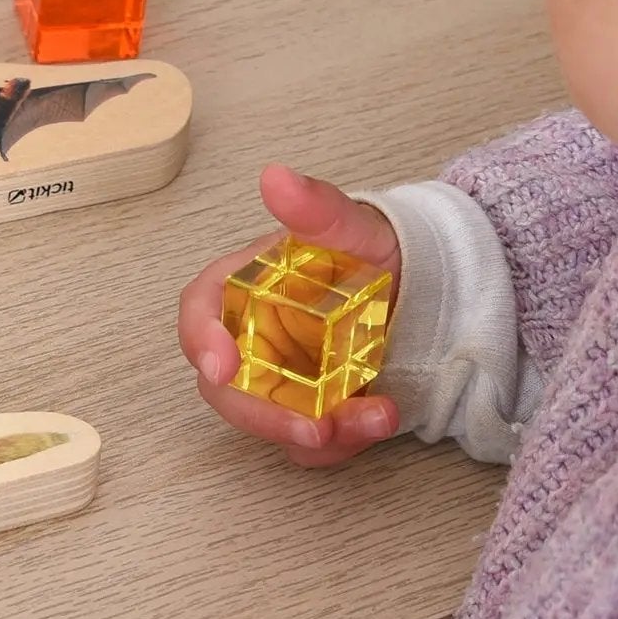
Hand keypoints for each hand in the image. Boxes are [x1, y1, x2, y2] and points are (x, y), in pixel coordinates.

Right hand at [178, 164, 401, 466]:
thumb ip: (315, 206)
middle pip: (225, 388)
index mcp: (241, 290)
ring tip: (378, 419)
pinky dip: (346, 441)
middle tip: (314, 429)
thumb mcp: (350, 226)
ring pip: (270, 422)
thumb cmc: (368, 252)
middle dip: (264, 415)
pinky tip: (383, 416)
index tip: (222, 365)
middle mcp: (249, 339)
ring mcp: (277, 380)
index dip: (201, 340)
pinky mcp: (309, 409)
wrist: (417, 287)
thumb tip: (276, 177)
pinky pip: (310, 441)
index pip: (199, 313)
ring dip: (319, 435)